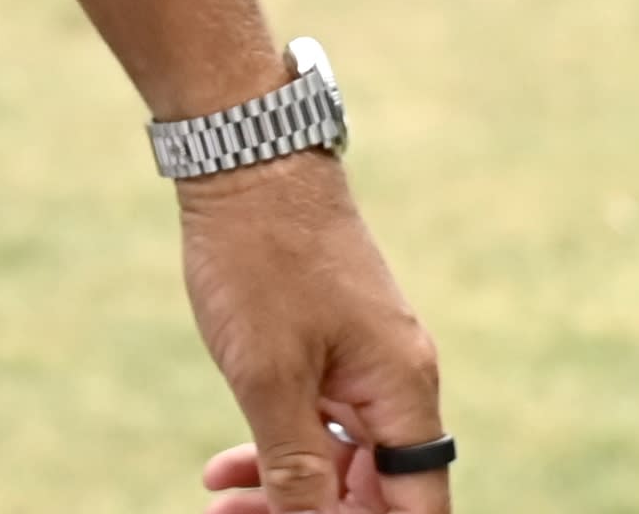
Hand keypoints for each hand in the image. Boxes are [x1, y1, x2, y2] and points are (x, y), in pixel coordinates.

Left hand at [174, 151, 445, 512]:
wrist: (247, 159)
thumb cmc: (263, 260)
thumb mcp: (270, 378)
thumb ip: (297, 467)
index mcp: (402, 391)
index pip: (419, 507)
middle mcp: (397, 382)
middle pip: (377, 492)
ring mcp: (365, 363)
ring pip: (341, 461)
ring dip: (286, 493)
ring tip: (219, 505)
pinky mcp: (333, 346)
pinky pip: (319, 422)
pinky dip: (276, 450)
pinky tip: (222, 468)